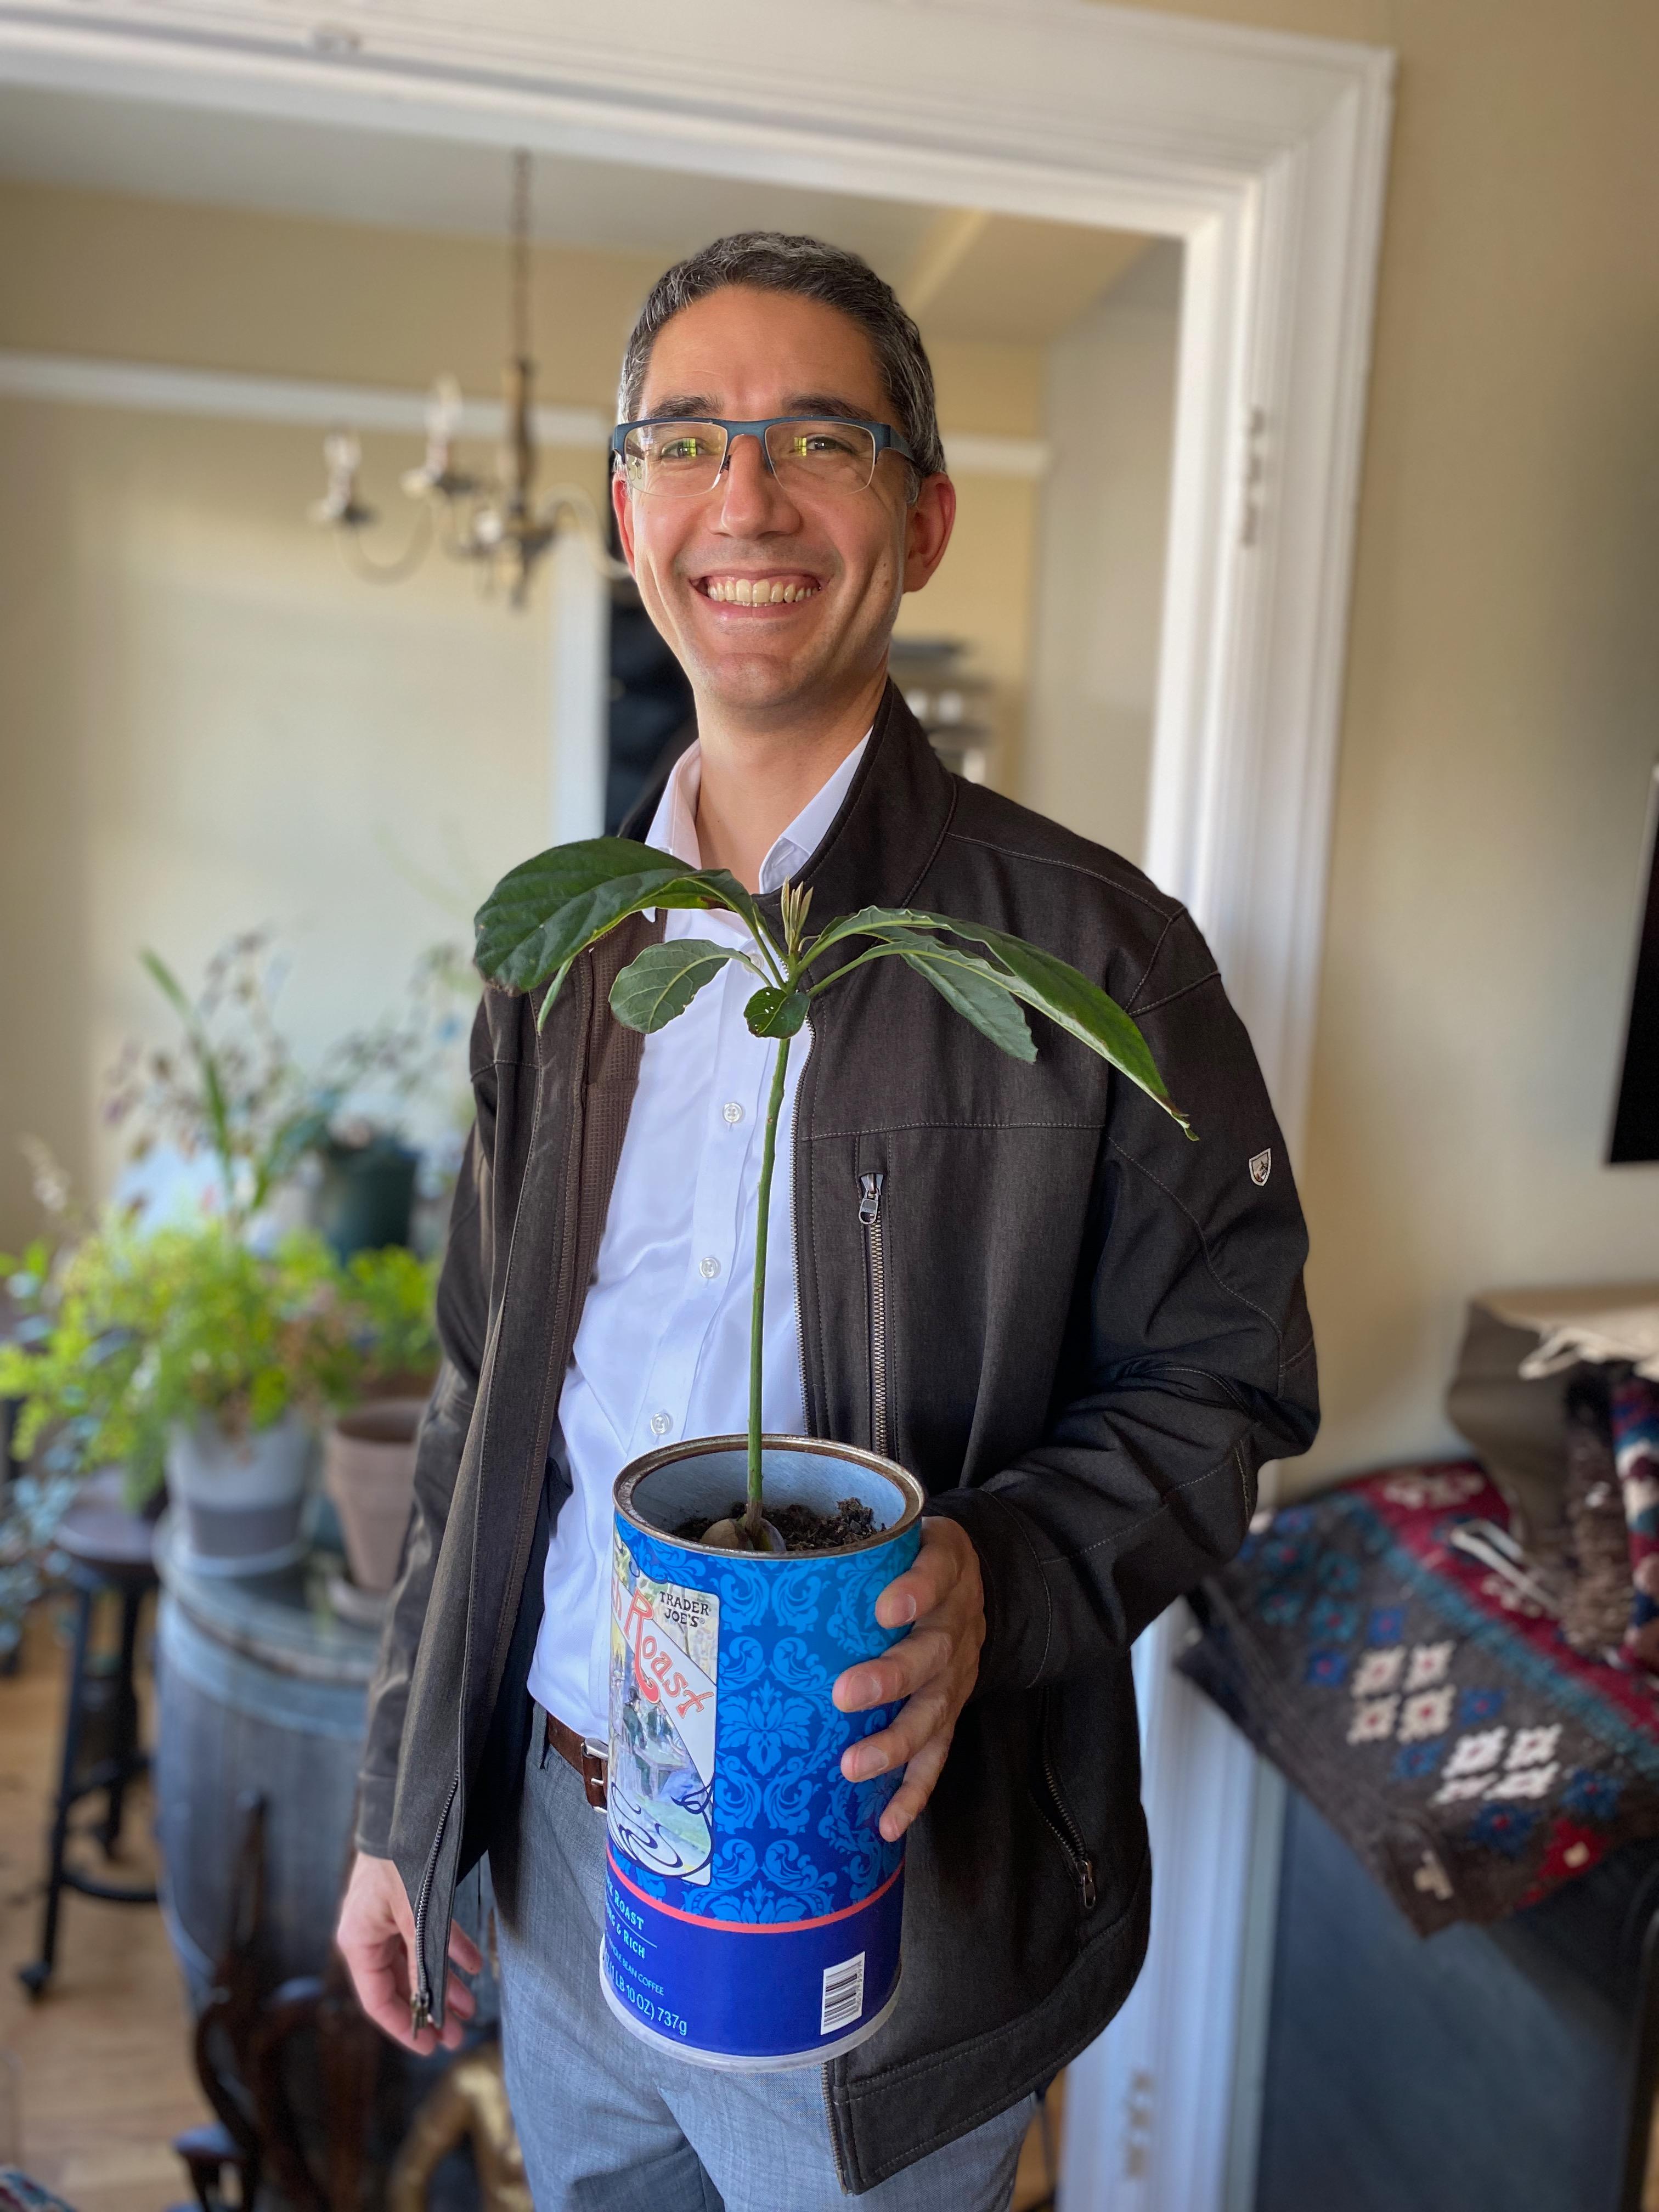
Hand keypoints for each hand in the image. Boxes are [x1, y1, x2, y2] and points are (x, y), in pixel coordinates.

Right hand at [336, 1849, 479, 2053]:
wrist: (404, 1806)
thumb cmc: (399, 1859)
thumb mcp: (412, 1913)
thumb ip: (420, 1957)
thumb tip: (431, 2001)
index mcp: (359, 1941)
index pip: (377, 2000)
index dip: (404, 2026)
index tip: (429, 2046)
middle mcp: (370, 1934)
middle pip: (400, 1984)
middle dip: (431, 2009)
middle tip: (458, 2034)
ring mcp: (388, 1918)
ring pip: (417, 1961)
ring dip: (444, 1983)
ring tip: (471, 2006)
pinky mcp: (406, 1901)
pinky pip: (429, 1934)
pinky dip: (450, 1948)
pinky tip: (472, 1964)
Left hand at [831, 1516, 984, 1841]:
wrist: (975, 1582)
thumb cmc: (914, 1560)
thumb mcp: (904, 1535)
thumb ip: (860, 1543)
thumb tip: (775, 1556)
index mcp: (946, 1572)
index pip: (936, 1575)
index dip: (915, 1592)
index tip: (885, 1608)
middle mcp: (955, 1627)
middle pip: (931, 1655)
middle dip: (890, 1679)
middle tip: (845, 1694)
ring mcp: (955, 1677)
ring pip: (933, 1715)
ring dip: (895, 1745)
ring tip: (854, 1767)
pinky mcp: (950, 1713)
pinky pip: (936, 1758)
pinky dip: (913, 1794)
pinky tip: (887, 1824)